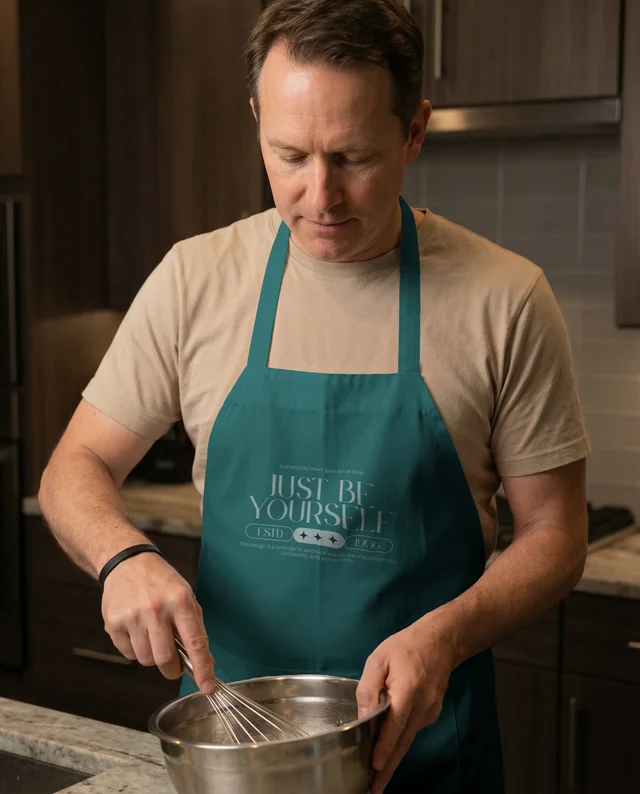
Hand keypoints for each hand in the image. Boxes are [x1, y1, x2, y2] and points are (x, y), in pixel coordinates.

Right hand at [101, 551, 214, 693]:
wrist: (128, 563)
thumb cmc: (161, 582)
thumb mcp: (186, 597)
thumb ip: (195, 629)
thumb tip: (206, 662)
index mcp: (179, 601)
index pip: (195, 642)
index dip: (202, 668)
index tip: (207, 686)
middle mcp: (155, 609)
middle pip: (165, 659)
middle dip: (173, 669)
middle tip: (175, 665)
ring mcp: (132, 617)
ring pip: (146, 660)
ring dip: (153, 656)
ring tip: (153, 636)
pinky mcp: (113, 624)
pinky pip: (129, 654)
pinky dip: (136, 649)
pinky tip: (138, 630)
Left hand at [356, 616, 456, 793]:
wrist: (440, 640)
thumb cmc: (406, 646)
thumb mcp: (379, 659)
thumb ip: (369, 687)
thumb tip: (363, 714)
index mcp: (407, 692)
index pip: (394, 727)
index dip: (384, 749)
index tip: (375, 767)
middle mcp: (422, 707)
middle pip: (403, 743)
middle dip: (388, 768)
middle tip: (374, 790)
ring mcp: (430, 712)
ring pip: (408, 739)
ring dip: (393, 756)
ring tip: (377, 775)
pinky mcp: (432, 712)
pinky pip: (413, 729)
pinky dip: (401, 740)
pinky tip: (388, 745)